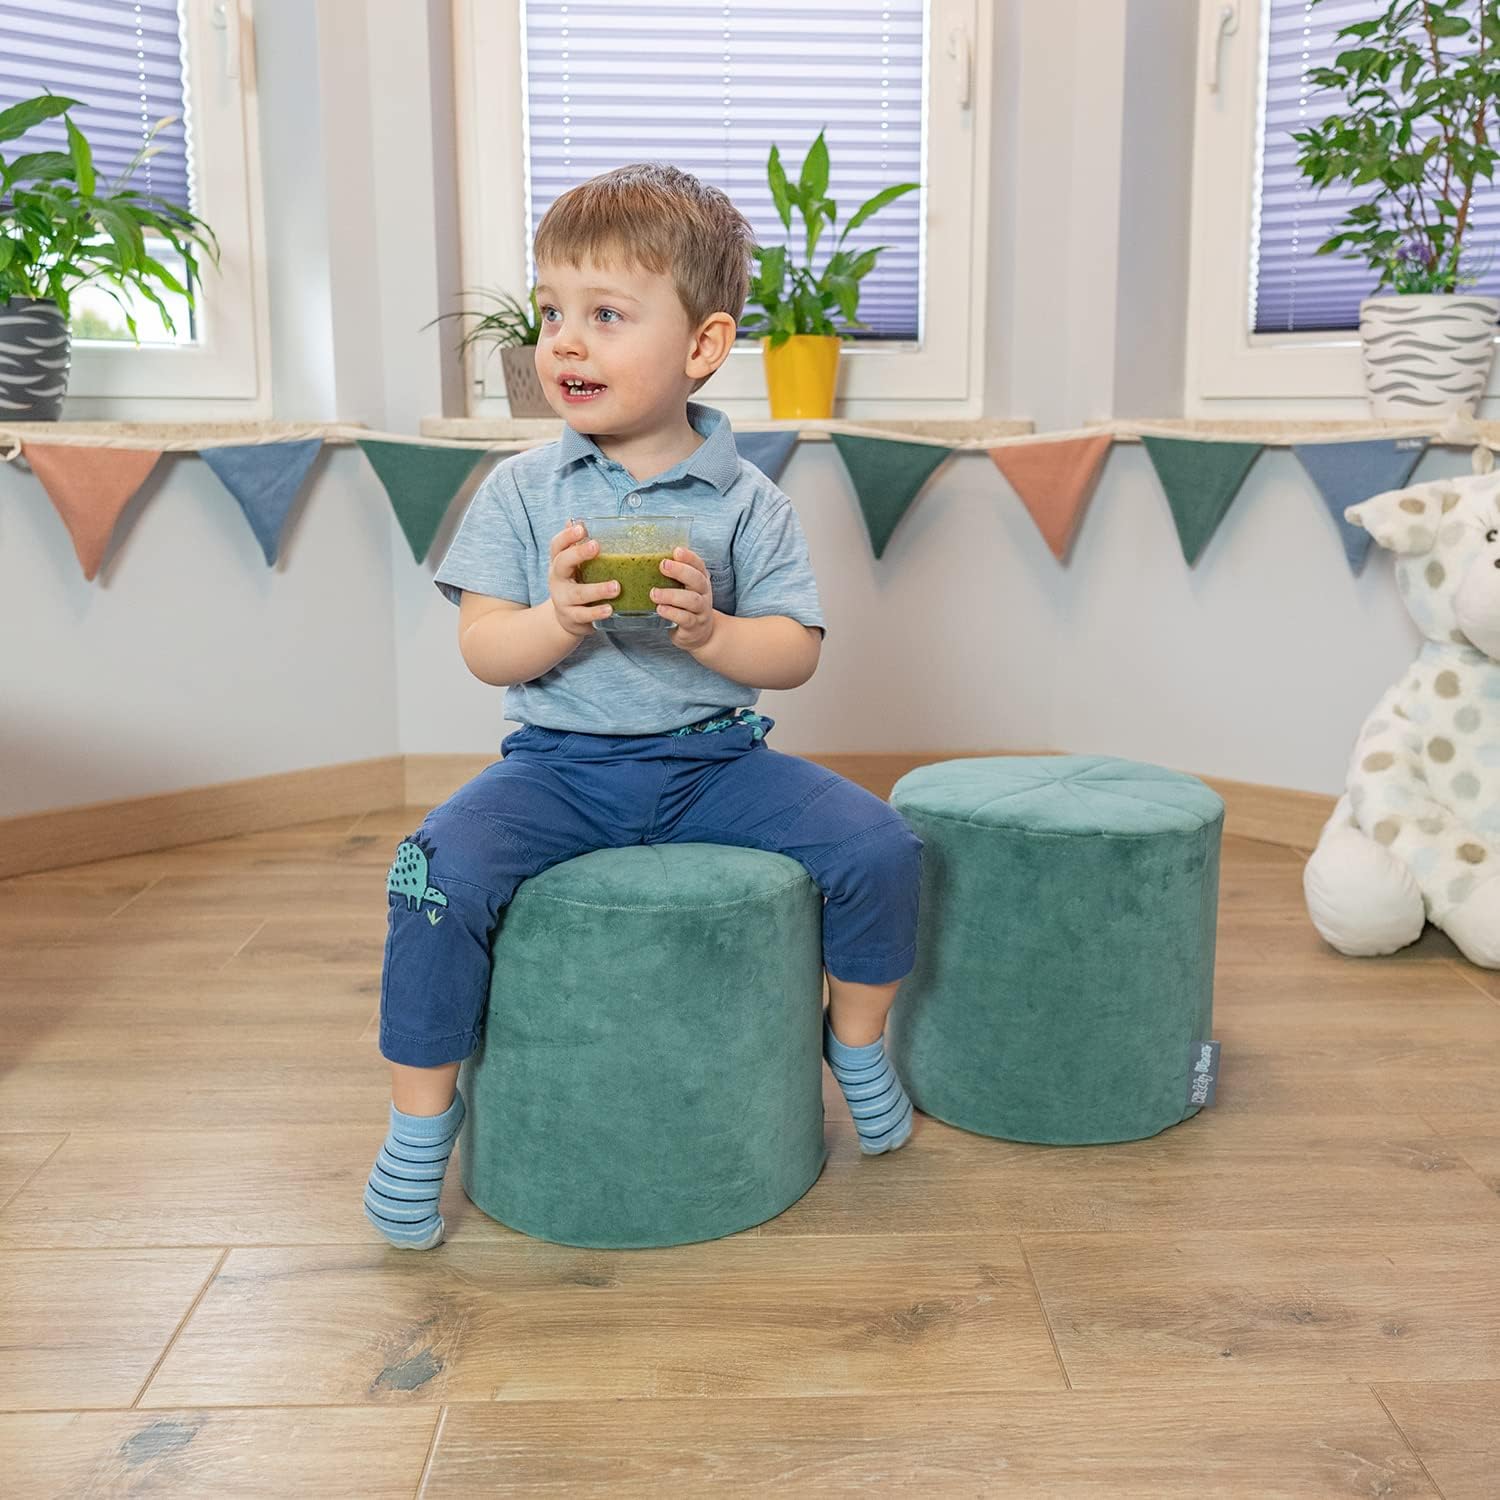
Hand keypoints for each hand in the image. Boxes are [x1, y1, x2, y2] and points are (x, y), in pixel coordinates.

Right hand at [548, 520, 618, 637]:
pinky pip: (583, 615)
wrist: (566, 617)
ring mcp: (562, 599)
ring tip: (616, 587)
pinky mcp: (572, 617)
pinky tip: (610, 609)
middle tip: (596, 546)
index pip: (557, 545)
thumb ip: (578, 545)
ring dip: (597, 589)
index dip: (567, 536)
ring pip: (577, 593)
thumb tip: (578, 519)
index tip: (581, 529)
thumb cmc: (575, 584)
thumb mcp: (575, 565)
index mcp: (559, 562)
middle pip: (562, 563)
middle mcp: (557, 579)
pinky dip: (596, 612)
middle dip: (578, 554)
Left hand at [653, 547, 715, 649]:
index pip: (699, 565)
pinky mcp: (694, 626)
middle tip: (663, 566)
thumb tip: (644, 561)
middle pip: (697, 580)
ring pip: (692, 600)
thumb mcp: (683, 589)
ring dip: (672, 595)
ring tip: (654, 593)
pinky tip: (660, 609)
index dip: (689, 557)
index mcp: (700, 581)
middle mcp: (704, 594)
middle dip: (681, 571)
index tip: (676, 551)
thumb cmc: (686, 608)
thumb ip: (670, 577)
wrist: (701, 634)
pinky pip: (686, 619)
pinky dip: (672, 613)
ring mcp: (701, 611)